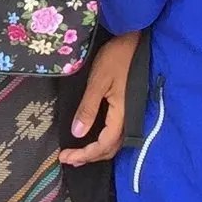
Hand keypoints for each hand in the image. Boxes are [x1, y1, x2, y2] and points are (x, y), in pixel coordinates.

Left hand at [63, 29, 136, 163]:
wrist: (136, 42)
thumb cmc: (117, 58)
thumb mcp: (98, 81)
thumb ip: (88, 108)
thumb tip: (76, 134)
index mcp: (122, 115)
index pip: (104, 145)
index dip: (85, 154)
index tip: (65, 157)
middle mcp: (129, 120)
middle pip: (110, 148)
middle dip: (89, 157)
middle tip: (68, 159)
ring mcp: (131, 115)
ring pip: (115, 143)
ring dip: (97, 151)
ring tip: (78, 155)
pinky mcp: (129, 109)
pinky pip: (117, 133)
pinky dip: (104, 141)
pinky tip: (94, 138)